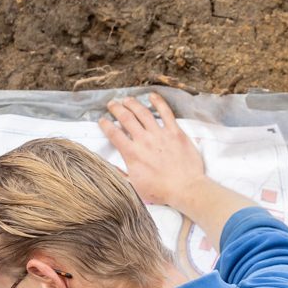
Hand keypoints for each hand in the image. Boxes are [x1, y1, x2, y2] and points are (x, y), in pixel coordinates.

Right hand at [101, 91, 206, 209]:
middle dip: (117, 109)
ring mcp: (160, 134)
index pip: (114, 134)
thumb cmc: (161, 191)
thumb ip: (121, 174)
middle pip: (126, 119)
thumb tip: (110, 166)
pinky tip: (152, 96)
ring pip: (143, 113)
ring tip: (127, 99)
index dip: (106, 125)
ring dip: (133, 104)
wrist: (185, 189)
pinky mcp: (175, 132)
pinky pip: (166, 113)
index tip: (102, 120)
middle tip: (112, 104)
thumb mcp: (134, 186)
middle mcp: (144, 141)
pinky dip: (158, 102)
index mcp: (132, 154)